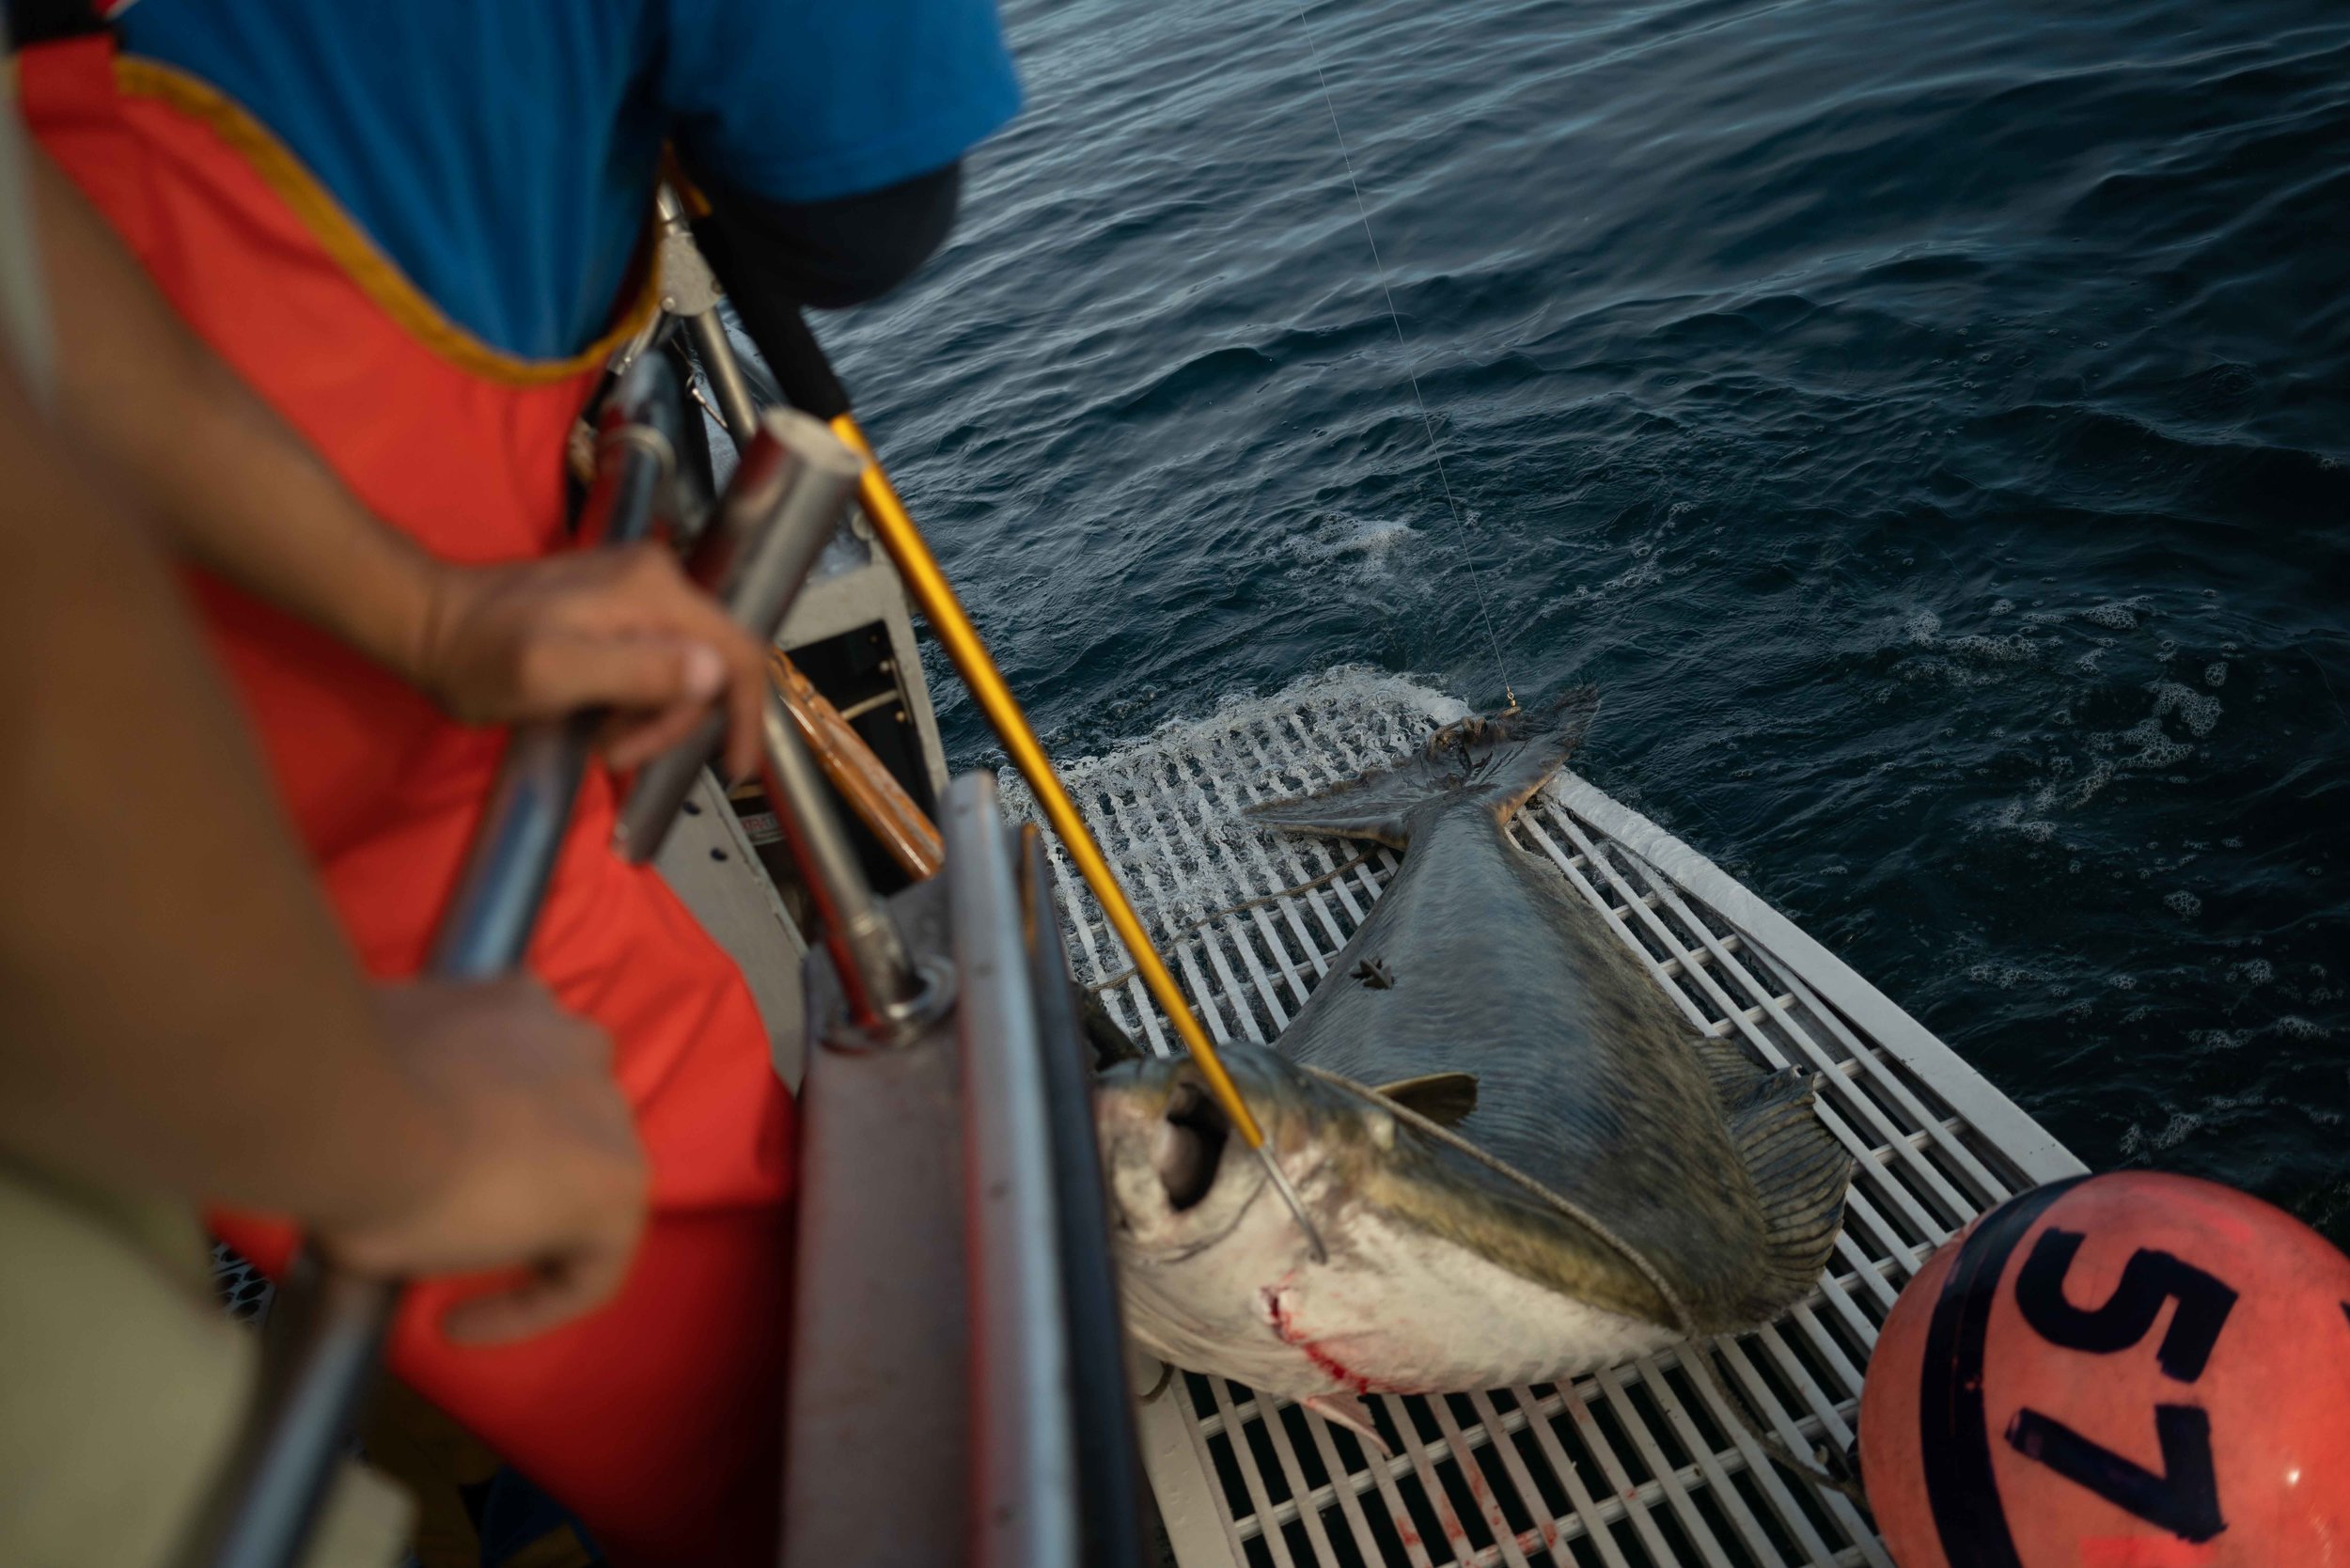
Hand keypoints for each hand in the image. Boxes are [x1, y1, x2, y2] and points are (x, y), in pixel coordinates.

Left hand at [320, 977, 650, 1343]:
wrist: (337, 1104)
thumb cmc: (394, 1204)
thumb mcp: (418, 1266)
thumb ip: (451, 1256)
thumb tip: (392, 1262)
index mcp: (614, 1187)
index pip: (592, 1271)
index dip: (525, 1313)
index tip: (450, 1325)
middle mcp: (612, 1106)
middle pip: (580, 1168)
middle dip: (526, 1198)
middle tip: (454, 1220)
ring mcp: (568, 1039)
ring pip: (557, 1089)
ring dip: (516, 1116)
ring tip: (442, 1132)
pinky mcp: (518, 993)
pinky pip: (515, 1035)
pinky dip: (482, 1056)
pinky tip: (428, 1072)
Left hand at [410, 544, 765, 780]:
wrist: (427, 623)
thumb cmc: (480, 657)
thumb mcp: (553, 673)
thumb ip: (635, 670)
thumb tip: (712, 673)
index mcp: (653, 592)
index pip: (738, 652)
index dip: (748, 715)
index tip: (734, 770)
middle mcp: (657, 579)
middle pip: (711, 666)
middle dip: (674, 722)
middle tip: (617, 755)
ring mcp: (638, 588)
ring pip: (686, 668)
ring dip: (653, 716)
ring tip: (600, 739)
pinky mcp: (619, 603)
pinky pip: (659, 660)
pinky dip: (639, 699)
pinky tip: (600, 716)